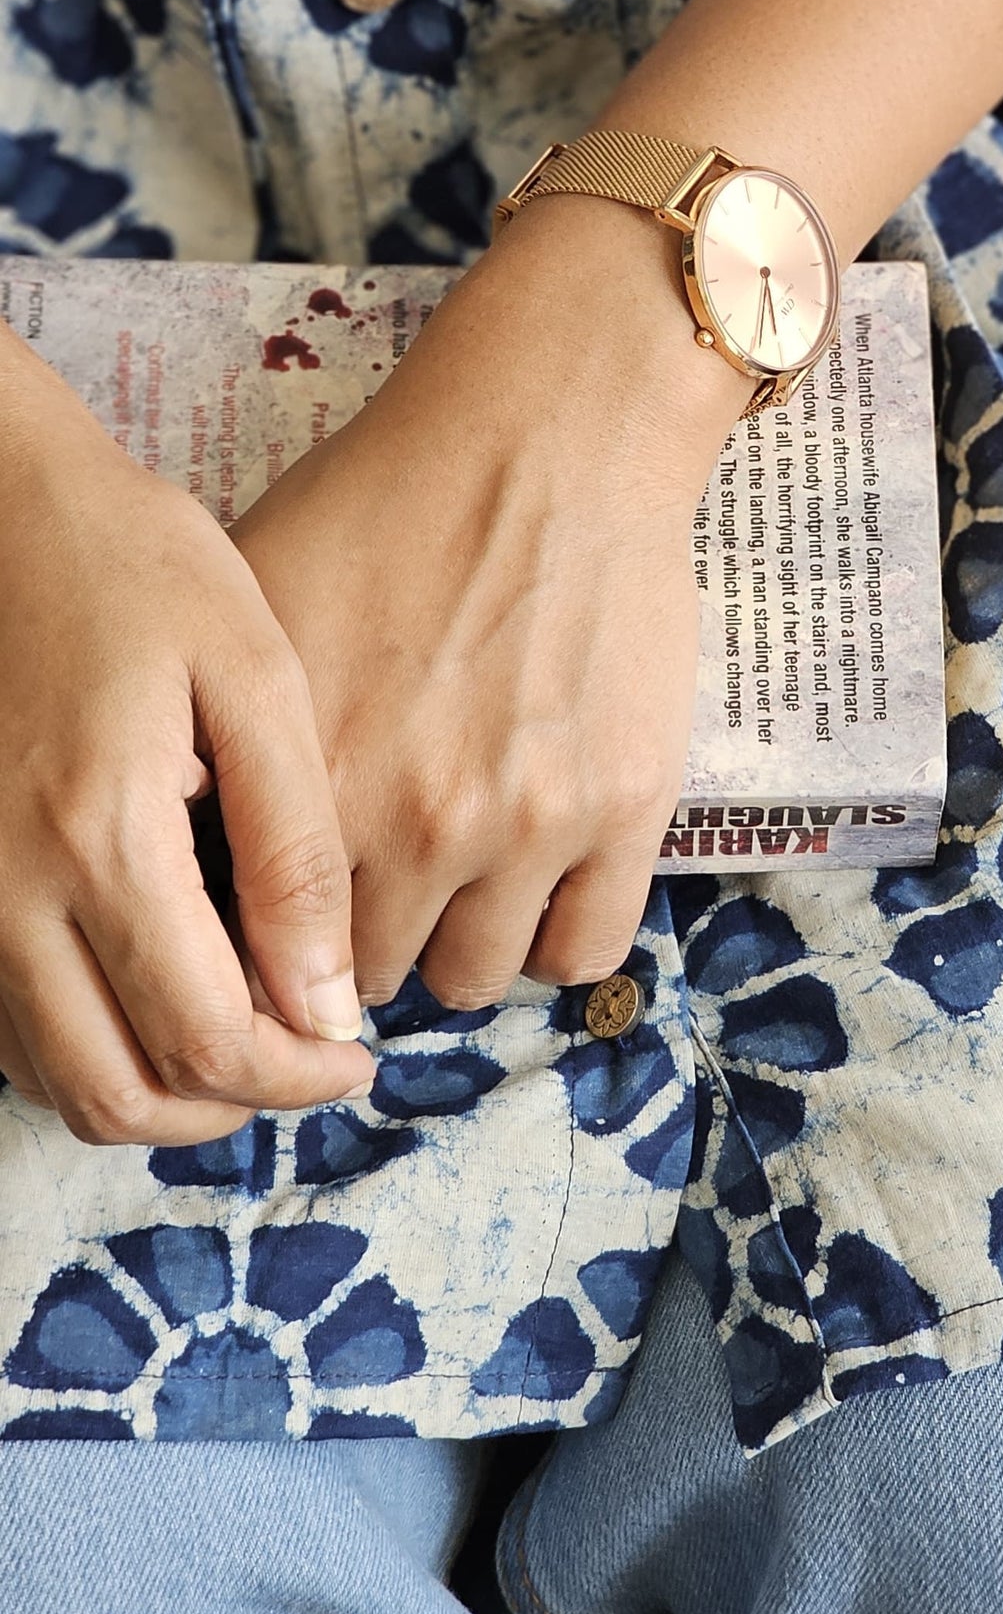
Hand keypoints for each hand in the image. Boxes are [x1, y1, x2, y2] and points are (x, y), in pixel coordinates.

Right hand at [0, 330, 371, 1143]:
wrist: (4, 507)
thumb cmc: (138, 566)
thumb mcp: (252, 674)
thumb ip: (293, 844)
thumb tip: (325, 997)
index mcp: (102, 837)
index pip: (207, 1040)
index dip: (297, 1077)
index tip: (355, 1051)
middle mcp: (10, 894)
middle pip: (122, 1096)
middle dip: (232, 1106)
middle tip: (307, 1058)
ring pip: (57, 1082)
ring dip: (159, 1091)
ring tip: (246, 1033)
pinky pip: (11, 1034)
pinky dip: (90, 1048)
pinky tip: (160, 992)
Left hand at [233, 197, 745, 1011]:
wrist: (551, 431)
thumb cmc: (398, 494)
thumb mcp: (257, 597)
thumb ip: (223, 731)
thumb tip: (185, 829)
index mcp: (312, 776)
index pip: (268, 939)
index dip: (275, 928)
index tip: (293, 908)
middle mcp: (415, 822)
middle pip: (367, 975)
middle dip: (364, 939)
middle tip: (380, 883)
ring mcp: (527, 824)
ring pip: (474, 979)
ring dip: (458, 943)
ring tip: (460, 881)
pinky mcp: (624, 810)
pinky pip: (586, 951)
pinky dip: (553, 933)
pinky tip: (536, 883)